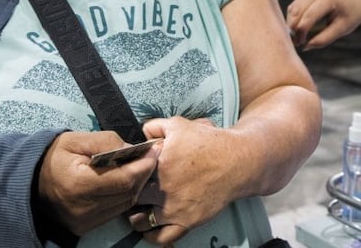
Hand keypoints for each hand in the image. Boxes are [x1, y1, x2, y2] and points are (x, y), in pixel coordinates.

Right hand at [36, 131, 159, 236]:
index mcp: (79, 184)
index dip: (143, 166)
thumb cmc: (55, 156)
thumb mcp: (77, 140)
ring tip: (140, 167)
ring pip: (125, 204)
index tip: (153, 151)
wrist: (31, 181)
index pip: (123, 179)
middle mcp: (83, 207)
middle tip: (151, 157)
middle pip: (127, 193)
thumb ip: (107, 142)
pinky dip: (125, 196)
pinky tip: (126, 182)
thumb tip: (134, 149)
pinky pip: (115, 212)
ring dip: (136, 186)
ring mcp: (84, 220)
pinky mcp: (85, 227)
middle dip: (143, 174)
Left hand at [126, 117, 226, 244]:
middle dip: (127, 196)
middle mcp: (163, 187)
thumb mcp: (179, 125)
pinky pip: (162, 237)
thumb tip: (140, 132)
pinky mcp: (187, 221)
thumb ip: (155, 126)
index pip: (129, 173)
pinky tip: (148, 230)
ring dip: (135, 217)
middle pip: (132, 197)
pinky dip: (151, 236)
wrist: (237, 162)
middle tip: (127, 194)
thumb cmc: (210, 142)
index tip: (124, 176)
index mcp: (158, 162)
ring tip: (135, 212)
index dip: (124, 175)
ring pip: (141, 220)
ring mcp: (174, 207)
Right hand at [286, 0, 360, 49]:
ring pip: (293, 7)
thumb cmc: (352, 15)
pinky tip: (298, 28)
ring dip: (291, 23)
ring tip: (298, 36)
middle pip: (297, 11)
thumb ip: (324, 39)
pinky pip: (295, 5)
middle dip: (294, 28)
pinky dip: (294, 17)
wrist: (358, 1)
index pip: (308, 16)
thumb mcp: (341, 29)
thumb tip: (306, 47)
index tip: (300, 44)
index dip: (301, 32)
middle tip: (296, 42)